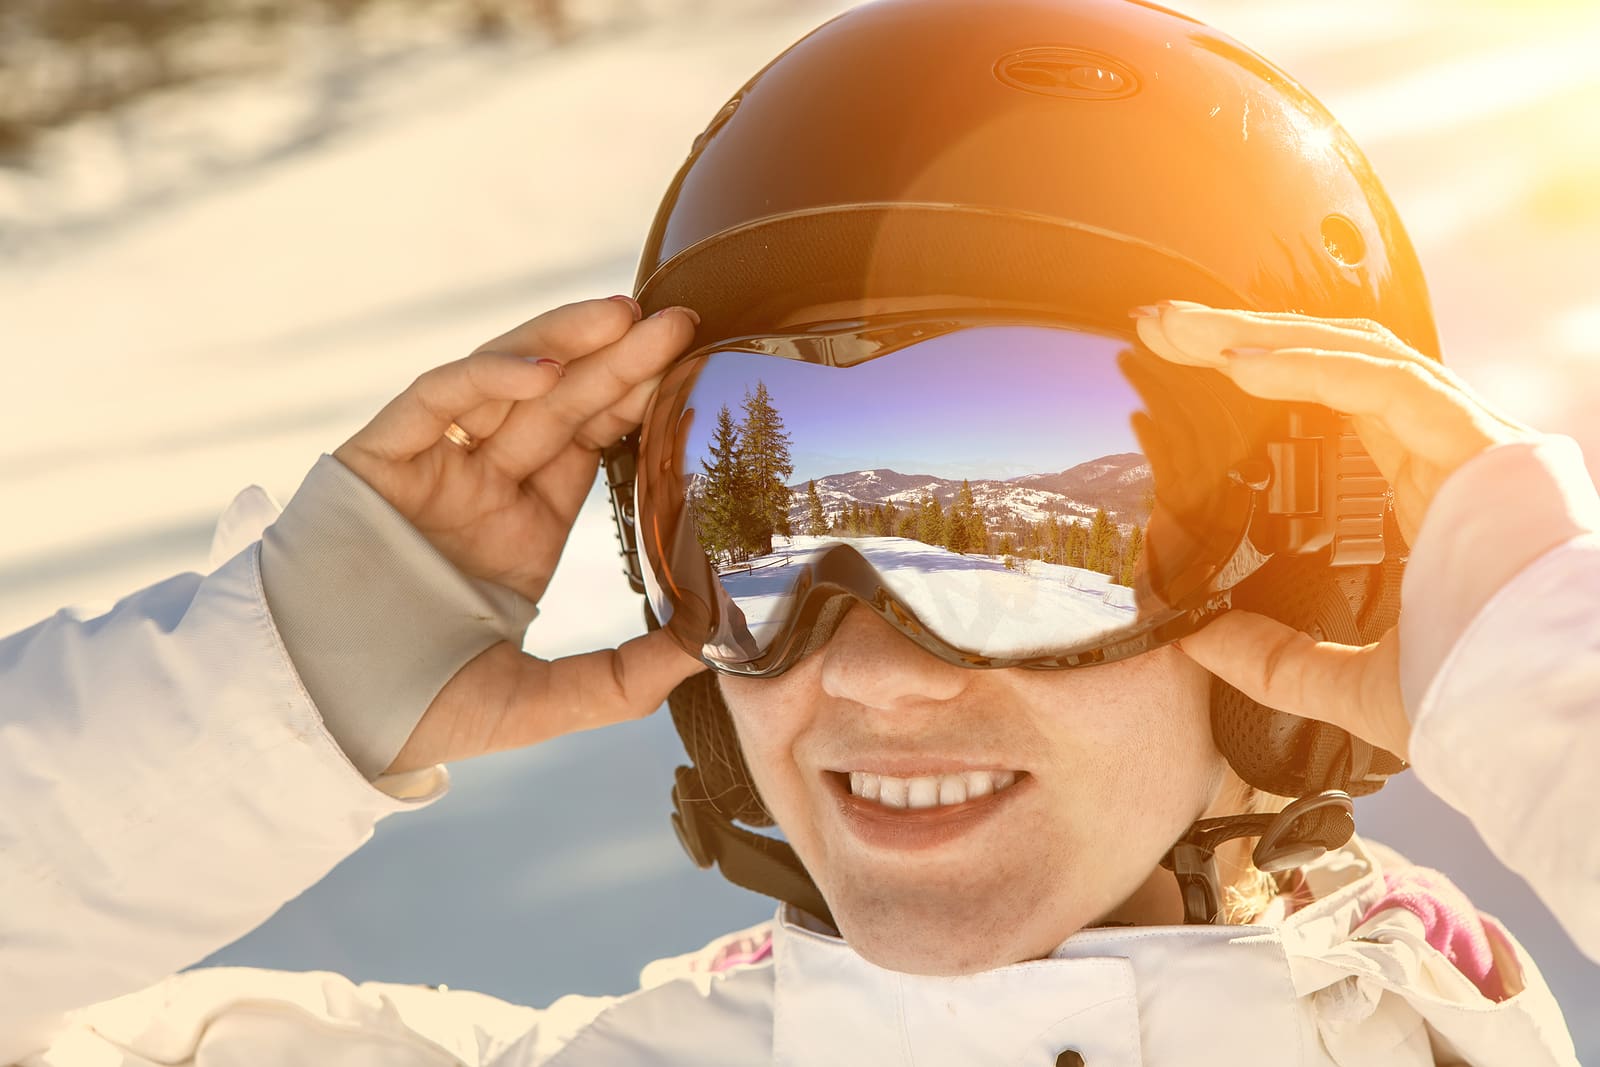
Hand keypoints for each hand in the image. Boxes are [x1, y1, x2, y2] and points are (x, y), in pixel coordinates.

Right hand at [332, 296, 707, 771]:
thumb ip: (621, 681)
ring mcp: (433, 466)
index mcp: (523, 527)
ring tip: (628, 317)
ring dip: (565, 343)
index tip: (694, 375)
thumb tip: (708, 652)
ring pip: (507, 381)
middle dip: (619, 359)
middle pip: (563, 403)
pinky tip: (546, 369)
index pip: (591, 444)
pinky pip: (438, 397)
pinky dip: (489, 376)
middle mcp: (482, 485)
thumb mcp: (540, 702)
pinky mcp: (380, 456)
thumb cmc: (416, 707)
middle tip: (681, 323)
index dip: (638, 405)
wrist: (315, 717)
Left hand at [1132, 301, 1537, 758]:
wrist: (1548, 717)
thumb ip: (1276, 660)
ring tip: (1180, 330)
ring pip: (1354, 355)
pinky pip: (1387, 382)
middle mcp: (1443, 452)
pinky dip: (1311, 367)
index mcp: (1422, 493)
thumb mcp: (1353, 682)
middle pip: (1329, 362)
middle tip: (1159, 324)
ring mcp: (1467, 441)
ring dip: (1261, 335)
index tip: (1176, 366)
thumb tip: (1200, 642)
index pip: (1330, 404)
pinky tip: (1240, 364)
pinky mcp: (1483, 444)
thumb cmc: (1479, 699)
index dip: (1258, 373)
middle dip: (1239, 335)